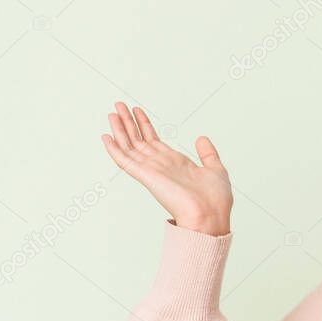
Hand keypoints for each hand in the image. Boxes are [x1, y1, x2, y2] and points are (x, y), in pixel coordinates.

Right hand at [101, 101, 232, 235]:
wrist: (211, 216)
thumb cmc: (215, 200)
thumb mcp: (215, 169)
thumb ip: (208, 153)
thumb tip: (201, 138)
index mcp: (175, 163)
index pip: (154, 140)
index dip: (145, 125)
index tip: (137, 111)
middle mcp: (161, 165)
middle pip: (139, 140)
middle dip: (129, 122)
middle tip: (118, 105)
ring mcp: (152, 170)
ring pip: (130, 146)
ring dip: (120, 129)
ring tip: (112, 112)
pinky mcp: (146, 176)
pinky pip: (126, 161)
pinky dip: (115, 150)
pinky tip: (106, 137)